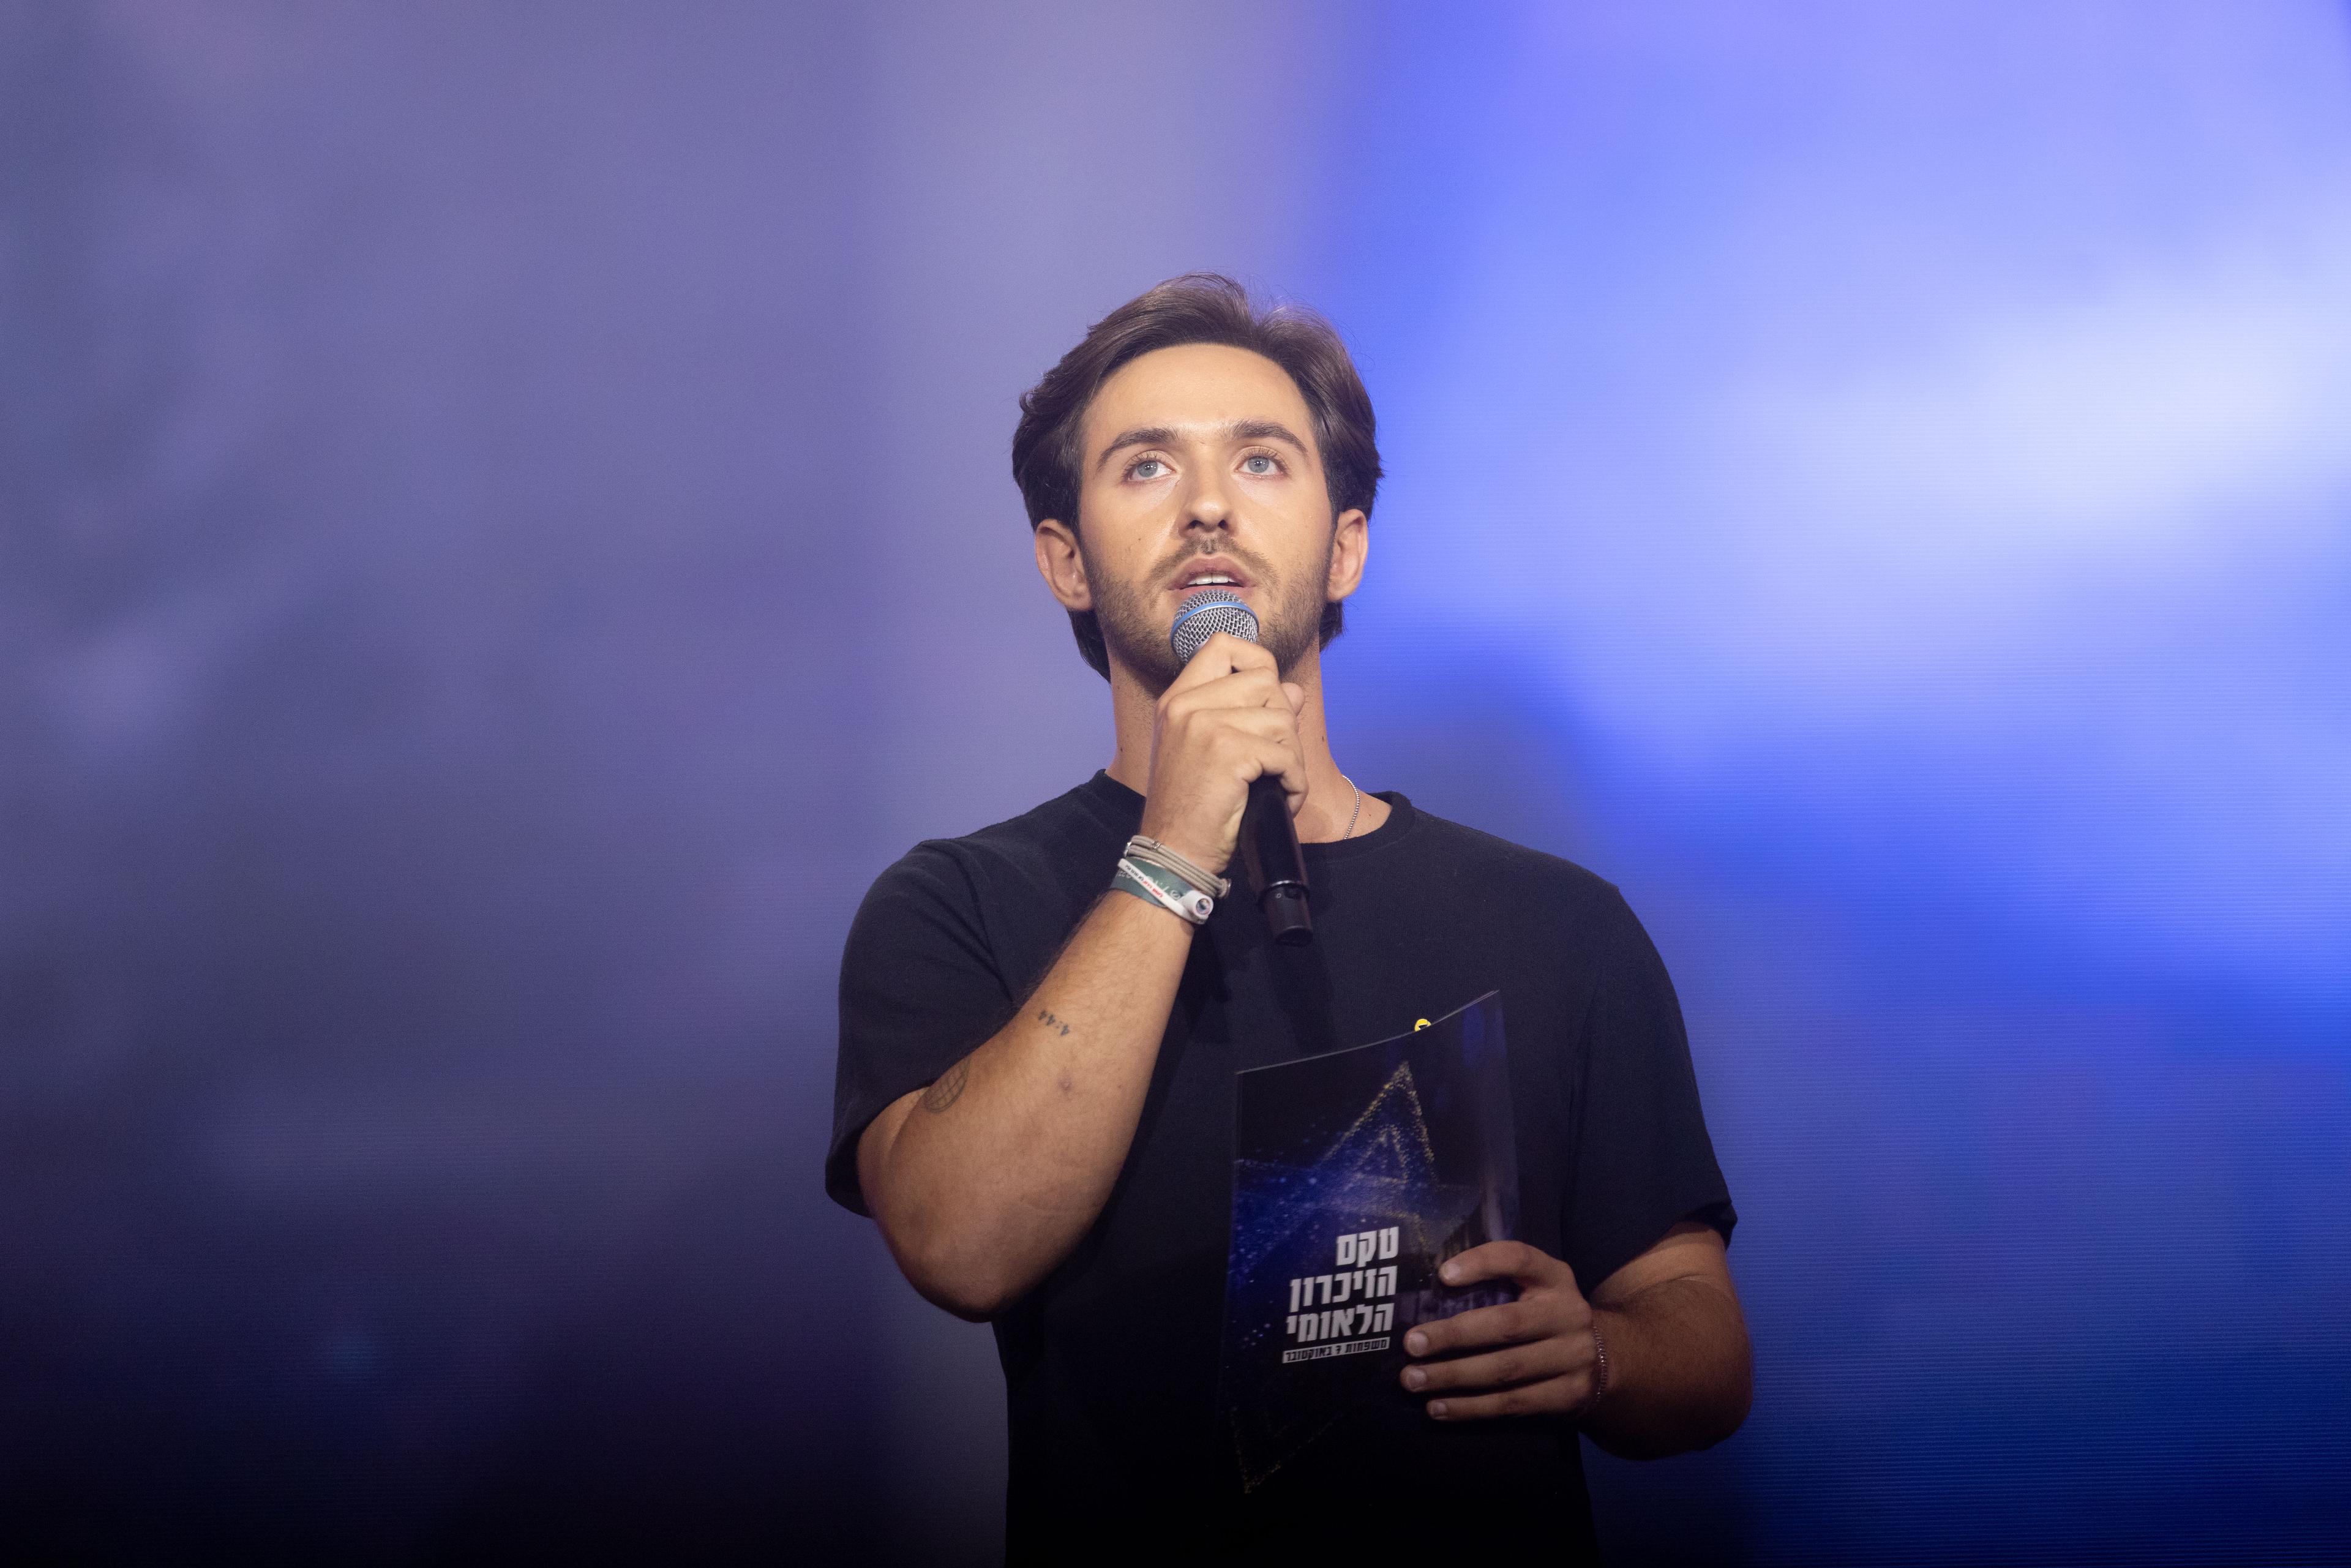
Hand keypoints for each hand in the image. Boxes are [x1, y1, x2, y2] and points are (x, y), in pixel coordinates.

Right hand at [1137, 631, 1306, 874]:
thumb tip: (1293, 691)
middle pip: (1266, 680)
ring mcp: (1205, 724)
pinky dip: (1294, 782)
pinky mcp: (1228, 751)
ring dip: (1291, 757)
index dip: (1257, 663)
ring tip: (1276, 783)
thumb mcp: (1212, 749)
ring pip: (1282, 719)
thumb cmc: (1193, 805)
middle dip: (1282, 721)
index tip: (1265, 698)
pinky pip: (1286, 754)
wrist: (1174, 851)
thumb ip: (1248, 712)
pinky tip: (1281, 799)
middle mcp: (1187, 704)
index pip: (1223, 644)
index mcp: (1178, 698)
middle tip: (1272, 759)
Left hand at [1398, 1241, 1599, 1421]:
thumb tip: (1428, 1293)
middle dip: (1454, 1335)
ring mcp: (1574, 1357)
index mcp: (1555, 1277)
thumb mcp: (1534, 1287)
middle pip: (1506, 1325)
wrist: (1607, 1360)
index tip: (1442, 1274)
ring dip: (1453, 1377)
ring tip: (1413, 1380)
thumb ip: (1496, 1282)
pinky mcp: (1568, 1396)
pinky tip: (1438, 1408)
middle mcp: (1569, 1313)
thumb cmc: (1545, 1317)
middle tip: (1412, 1343)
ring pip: (1505, 1370)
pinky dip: (1470, 1408)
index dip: (1482, 1263)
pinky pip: (1512, 1404)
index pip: (1519, 1259)